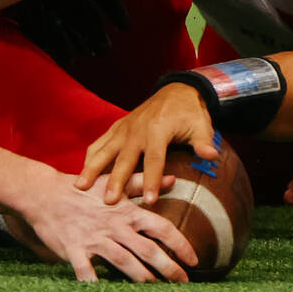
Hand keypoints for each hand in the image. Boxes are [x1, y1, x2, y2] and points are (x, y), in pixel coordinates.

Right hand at [17, 170, 197, 282]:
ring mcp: (95, 239)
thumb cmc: (84, 190)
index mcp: (128, 211)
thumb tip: (172, 179)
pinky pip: (86, 271)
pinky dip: (94, 283)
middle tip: (184, 281)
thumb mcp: (115, 182)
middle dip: (169, 267)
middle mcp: (116, 226)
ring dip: (142, 277)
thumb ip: (143, 183)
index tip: (194, 259)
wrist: (46, 194)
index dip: (180, 244)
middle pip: (148, 249)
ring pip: (124, 261)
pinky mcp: (74, 250)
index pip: (162, 228)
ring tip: (157, 289)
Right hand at [76, 83, 218, 206]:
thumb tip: (212, 155)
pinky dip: (89, 157)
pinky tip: (80, 174)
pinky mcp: (117, 127)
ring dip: (92, 168)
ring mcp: (124, 128)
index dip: (153, 180)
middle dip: (116, 180)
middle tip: (108, 201)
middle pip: (125, 159)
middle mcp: (138, 130)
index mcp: (159, 130)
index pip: (155, 160)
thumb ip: (203, 142)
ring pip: (105, 150)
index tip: (149, 201)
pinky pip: (99, 142)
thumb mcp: (201, 125)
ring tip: (80, 187)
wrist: (176, 90)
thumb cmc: (189, 112)